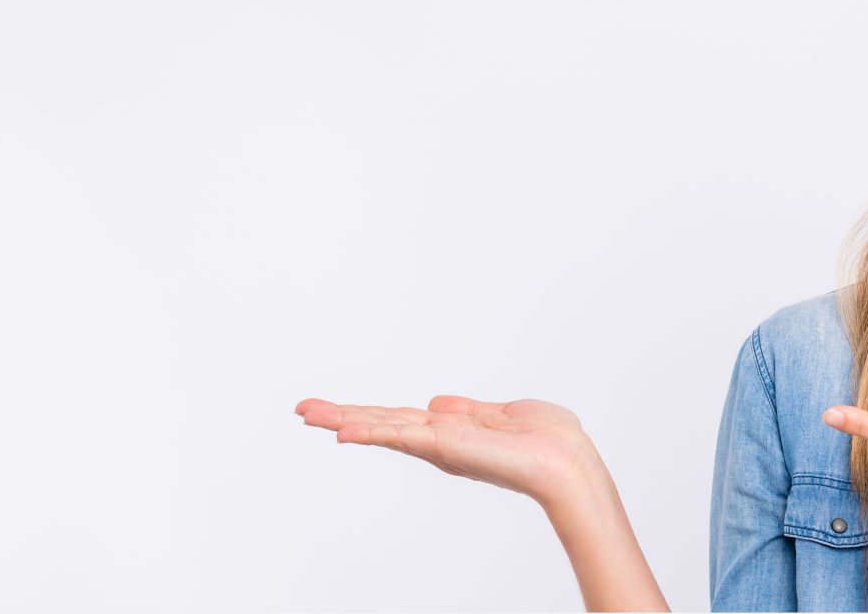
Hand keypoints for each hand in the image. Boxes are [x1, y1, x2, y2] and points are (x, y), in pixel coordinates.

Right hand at [296, 395, 601, 508]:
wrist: (566, 464)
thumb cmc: (548, 442)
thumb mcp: (502, 414)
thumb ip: (469, 411)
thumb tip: (436, 403)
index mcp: (451, 432)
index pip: (399, 419)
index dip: (366, 413)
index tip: (333, 410)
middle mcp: (439, 442)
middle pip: (380, 423)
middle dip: (341, 416)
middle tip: (302, 409)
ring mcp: (439, 446)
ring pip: (381, 428)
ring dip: (343, 420)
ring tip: (307, 413)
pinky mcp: (445, 447)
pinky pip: (401, 436)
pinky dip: (372, 432)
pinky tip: (344, 430)